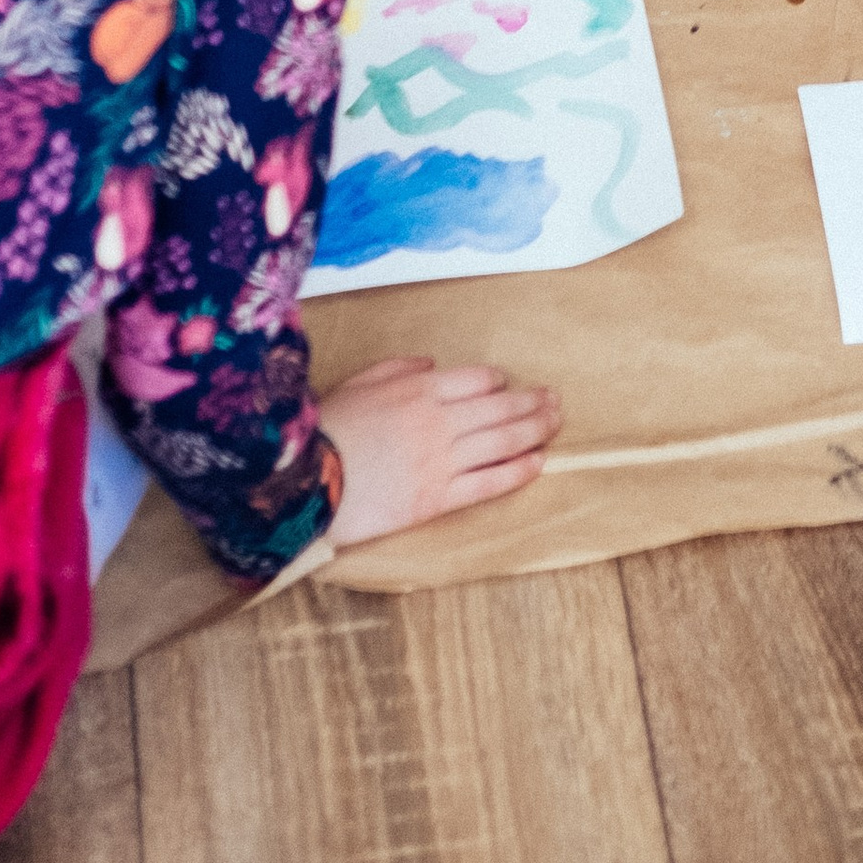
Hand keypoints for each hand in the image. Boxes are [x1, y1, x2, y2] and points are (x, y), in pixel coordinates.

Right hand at [318, 353, 561, 546]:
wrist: (306, 481)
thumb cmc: (326, 430)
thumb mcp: (357, 383)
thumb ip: (397, 369)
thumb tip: (429, 364)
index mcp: (419, 390)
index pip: (476, 380)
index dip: (498, 383)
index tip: (510, 386)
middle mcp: (439, 421)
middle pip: (499, 409)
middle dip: (532, 403)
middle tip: (555, 401)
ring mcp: (441, 460)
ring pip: (502, 442)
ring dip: (535, 430)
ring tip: (556, 424)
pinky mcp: (437, 498)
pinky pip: (487, 483)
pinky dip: (516, 471)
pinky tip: (537, 463)